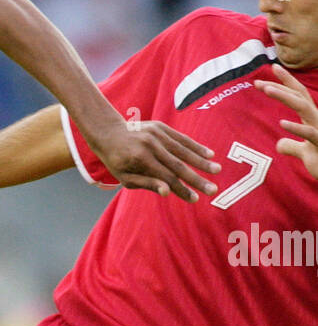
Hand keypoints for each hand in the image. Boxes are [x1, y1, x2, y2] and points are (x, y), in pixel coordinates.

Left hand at [89, 121, 219, 201]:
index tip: (195, 199)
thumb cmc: (117, 160)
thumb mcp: (125, 177)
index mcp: (141, 160)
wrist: (109, 132)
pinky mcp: (161, 127)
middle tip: (213, 189)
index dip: (181, 190)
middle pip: (178, 165)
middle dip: (197, 179)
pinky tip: (209, 154)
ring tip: (217, 170)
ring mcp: (157, 134)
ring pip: (183, 150)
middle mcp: (151, 146)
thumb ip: (147, 183)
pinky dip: (195, 146)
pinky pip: (181, 138)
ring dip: (201, 161)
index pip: (166, 178)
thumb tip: (167, 192)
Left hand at [255, 64, 317, 178]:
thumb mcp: (305, 154)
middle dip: (279, 85)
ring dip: (284, 97)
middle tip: (257, 81)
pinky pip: (309, 134)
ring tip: (266, 90)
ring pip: (303, 107)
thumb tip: (279, 144)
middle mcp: (317, 120)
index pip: (298, 95)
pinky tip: (282, 123)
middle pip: (298, 96)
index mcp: (312, 119)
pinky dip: (296, 128)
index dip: (286, 82)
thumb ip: (292, 147)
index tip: (272, 68)